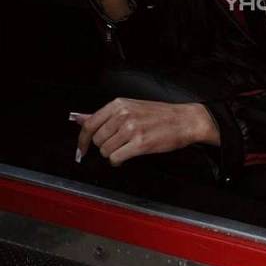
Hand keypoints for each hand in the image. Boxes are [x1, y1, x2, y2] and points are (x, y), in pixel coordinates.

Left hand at [74, 98, 219, 166]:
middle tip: (118, 144)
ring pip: (106, 150)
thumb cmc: (160, 114)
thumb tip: (79, 118)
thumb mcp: (131, 107)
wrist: (185, 120)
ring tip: (126, 148)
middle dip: (105, 146)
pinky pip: (116, 158)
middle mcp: (123, 114)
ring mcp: (131, 129)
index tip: (81, 149)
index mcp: (119, 104)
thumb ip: (104, 115)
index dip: (82, 140)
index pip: (90, 124)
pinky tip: (127, 156)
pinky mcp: (140, 143)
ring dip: (113, 154)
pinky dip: (118, 161)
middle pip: (98, 139)